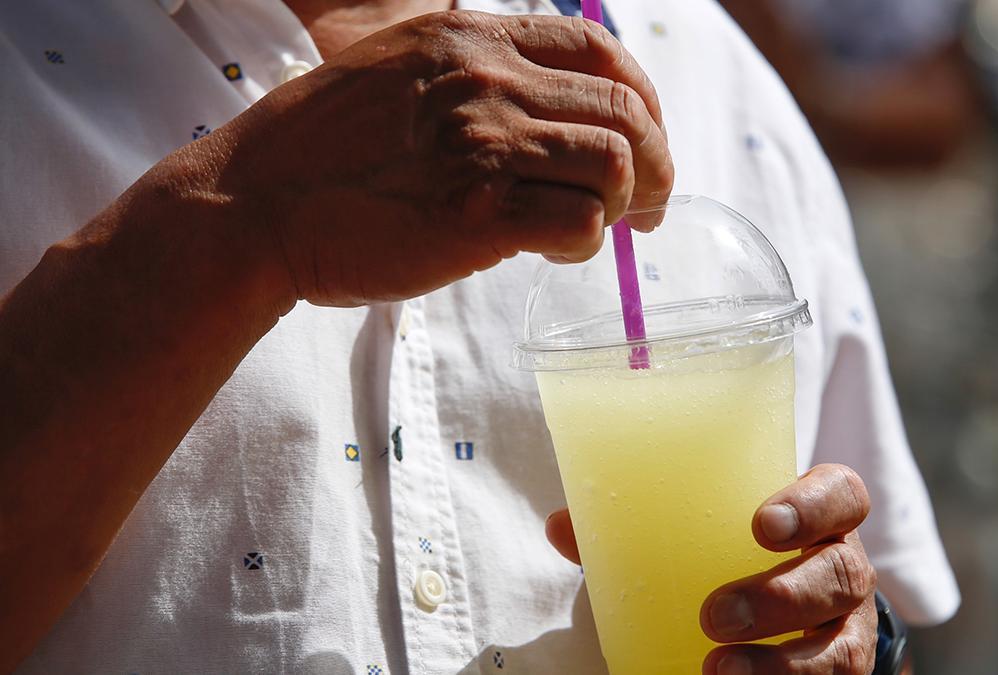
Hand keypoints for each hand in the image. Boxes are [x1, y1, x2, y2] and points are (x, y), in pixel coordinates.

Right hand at [203, 10, 672, 306]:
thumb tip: (548, 109)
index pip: (601, 49)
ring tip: (598, 231)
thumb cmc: (322, 151)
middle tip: (651, 206)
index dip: (644, 99)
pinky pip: (581, 222)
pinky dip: (586, 243)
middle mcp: (487, 79)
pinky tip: (555, 251)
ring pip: (617, 165)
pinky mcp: (477, 214)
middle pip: (626, 110)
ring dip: (624, 205)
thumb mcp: (399, 73)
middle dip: (658, 163)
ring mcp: (483, 144)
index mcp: (471, 37)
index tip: (646, 139)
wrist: (252, 205)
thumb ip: (473, 75)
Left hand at [545, 464, 877, 673]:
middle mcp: (844, 566)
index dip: (811, 506)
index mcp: (819, 514)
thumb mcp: (702, 528)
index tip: (761, 526)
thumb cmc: (732, 550)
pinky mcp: (840, 671)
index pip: (841, 494)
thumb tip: (561, 525)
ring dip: (780, 664)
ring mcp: (846, 627)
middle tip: (714, 615)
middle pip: (840, 574)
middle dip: (781, 597)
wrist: (786, 604)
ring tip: (718, 670)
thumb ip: (639, 523)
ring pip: (839, 646)